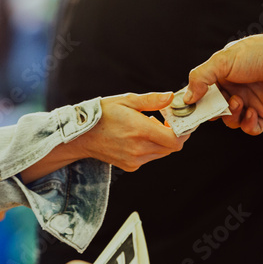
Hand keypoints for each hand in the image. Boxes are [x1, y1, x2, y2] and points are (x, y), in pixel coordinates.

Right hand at [22, 92, 187, 181]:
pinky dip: (151, 148)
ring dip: (162, 142)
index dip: (182, 131)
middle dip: (173, 135)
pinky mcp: (131, 166)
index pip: (175, 139)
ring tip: (147, 127)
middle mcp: (139, 148)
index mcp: (140, 130)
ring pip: (162, 153)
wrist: (80, 135)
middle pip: (171, 147)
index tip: (179, 121)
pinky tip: (138, 137)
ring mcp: (135, 160)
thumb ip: (151, 101)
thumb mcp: (126, 100)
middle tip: (165, 122)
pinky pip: (150, 158)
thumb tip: (170, 97)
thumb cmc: (100, 115)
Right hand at [185, 31, 262, 134]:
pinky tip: (251, 112)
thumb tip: (187, 98)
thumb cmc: (256, 54)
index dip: (196, 103)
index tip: (189, 109)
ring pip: (231, 121)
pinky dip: (247, 124)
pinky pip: (250, 128)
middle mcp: (234, 90)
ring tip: (239, 102)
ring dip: (232, 115)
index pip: (203, 95)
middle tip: (216, 107)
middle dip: (214, 112)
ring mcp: (249, 103)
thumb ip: (201, 78)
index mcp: (222, 77)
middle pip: (216, 111)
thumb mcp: (222, 61)